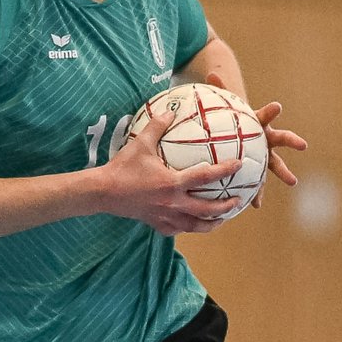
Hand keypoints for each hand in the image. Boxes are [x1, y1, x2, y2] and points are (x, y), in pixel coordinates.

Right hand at [101, 107, 241, 234]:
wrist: (103, 192)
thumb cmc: (122, 167)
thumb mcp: (140, 144)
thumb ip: (156, 127)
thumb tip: (170, 111)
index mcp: (172, 183)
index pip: (206, 177)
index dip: (225, 170)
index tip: (239, 164)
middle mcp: (173, 202)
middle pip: (208, 208)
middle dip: (227, 205)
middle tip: (238, 199)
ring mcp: (166, 216)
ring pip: (196, 225)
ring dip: (212, 223)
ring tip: (222, 218)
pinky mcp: (156, 223)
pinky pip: (177, 230)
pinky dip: (188, 227)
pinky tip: (191, 223)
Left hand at [202, 72, 306, 207]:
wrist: (240, 133)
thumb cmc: (232, 119)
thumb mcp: (225, 106)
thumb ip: (219, 90)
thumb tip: (211, 73)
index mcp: (258, 123)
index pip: (266, 115)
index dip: (272, 110)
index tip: (277, 106)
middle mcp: (267, 139)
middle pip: (282, 138)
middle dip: (292, 140)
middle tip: (303, 144)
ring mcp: (266, 154)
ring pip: (276, 163)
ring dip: (284, 172)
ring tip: (293, 181)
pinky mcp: (259, 169)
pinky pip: (258, 182)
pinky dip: (256, 193)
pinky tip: (254, 205)